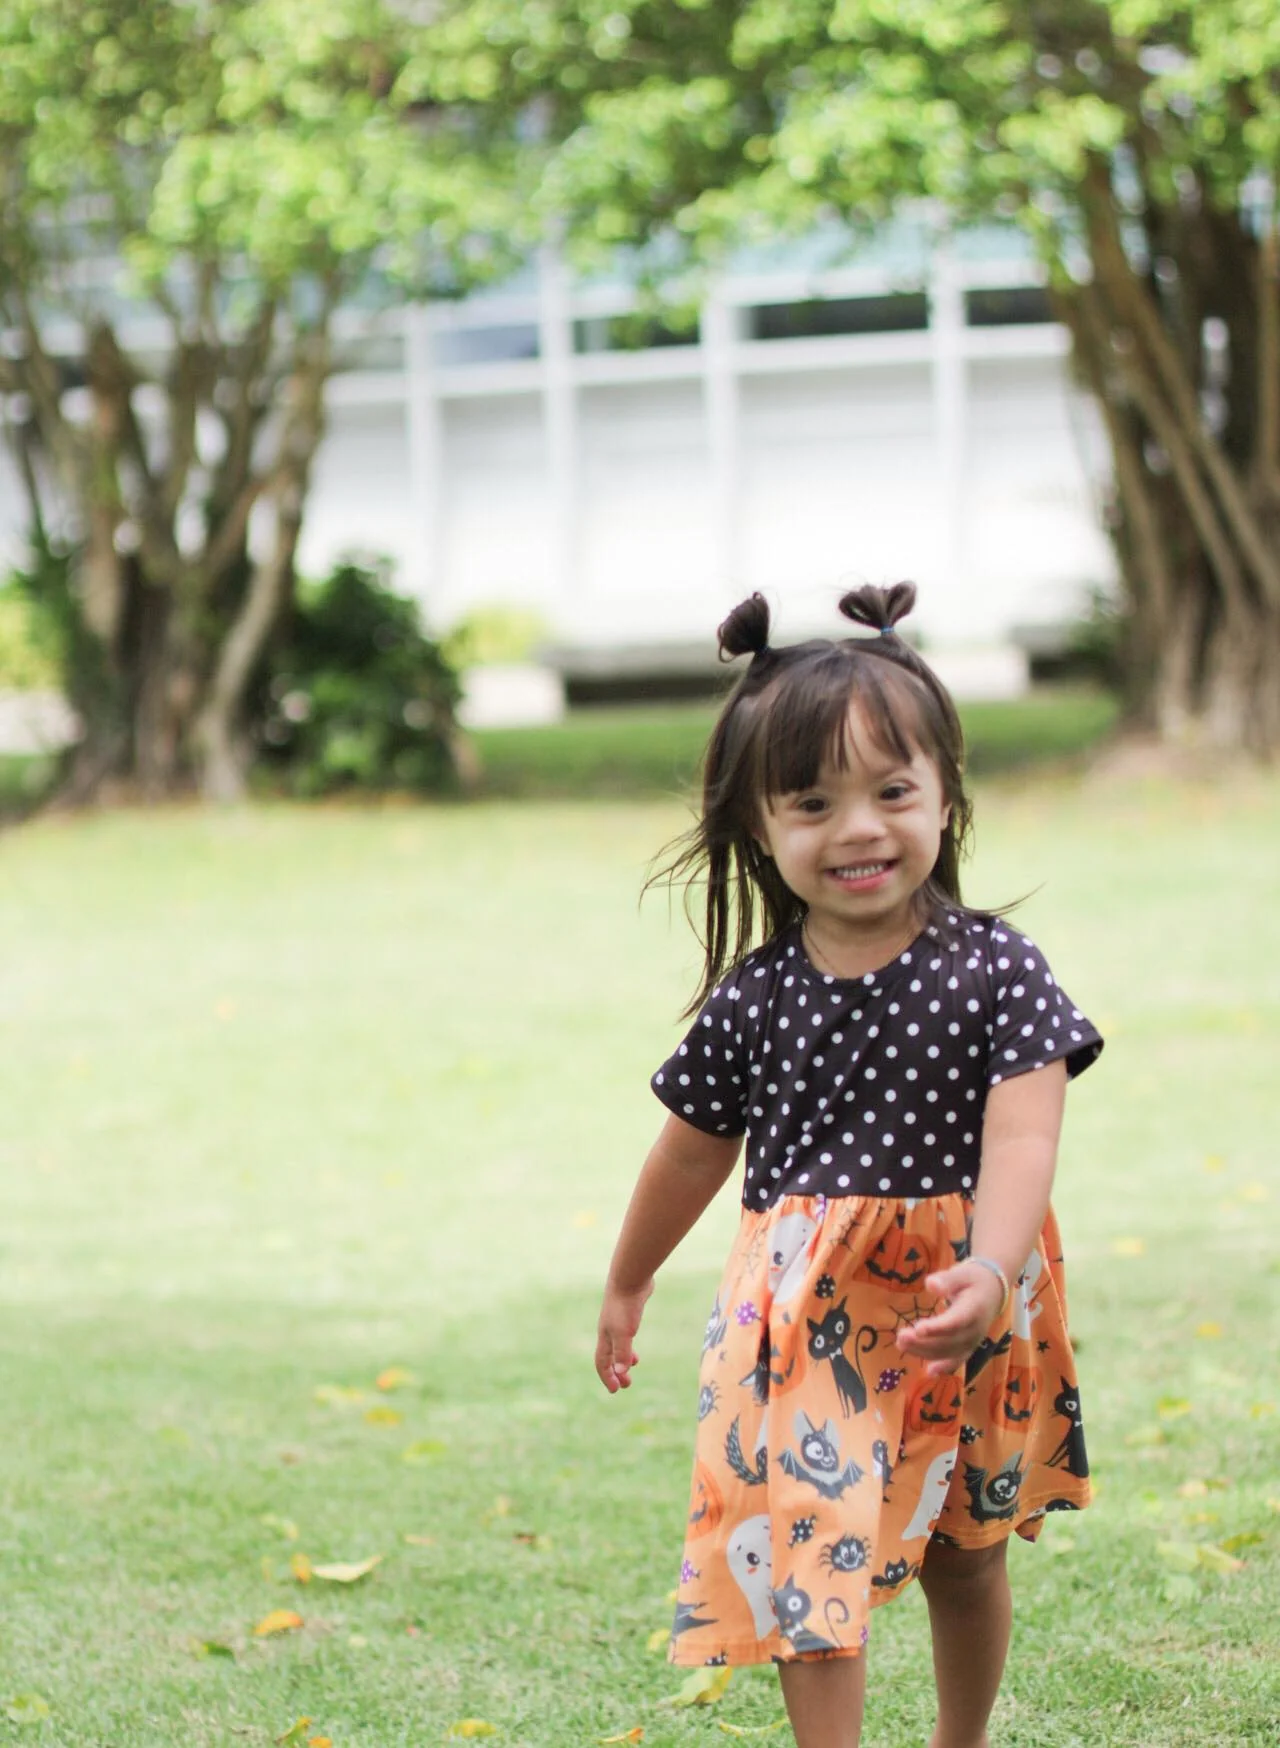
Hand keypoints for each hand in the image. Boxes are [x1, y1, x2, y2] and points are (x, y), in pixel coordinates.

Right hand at [595, 1277, 654, 1393]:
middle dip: (616, 1371)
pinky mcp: (628, 1312)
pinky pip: (625, 1332)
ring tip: (635, 1364)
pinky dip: (629, 1341)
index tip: (615, 1390)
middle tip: (626, 1385)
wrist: (630, 1278)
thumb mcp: (624, 1333)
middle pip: (609, 1355)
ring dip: (624, 1357)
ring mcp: (617, 1320)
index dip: (607, 1377)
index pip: (601, 1362)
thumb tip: (621, 1374)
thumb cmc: (625, 1306)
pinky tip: (635, 1336)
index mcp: (605, 1336)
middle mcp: (608, 1330)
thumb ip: (623, 1353)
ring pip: (618, 1344)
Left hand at [894, 1262, 1004, 1376]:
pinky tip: (929, 1372)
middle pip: (949, 1341)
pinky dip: (944, 1367)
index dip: (938, 1327)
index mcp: (974, 1309)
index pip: (955, 1322)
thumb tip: (930, 1284)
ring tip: (901, 1344)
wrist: (994, 1290)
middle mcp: (975, 1330)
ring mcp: (973, 1341)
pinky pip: (956, 1359)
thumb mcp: (962, 1273)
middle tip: (901, 1336)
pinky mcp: (969, 1346)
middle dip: (924, 1342)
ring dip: (925, 1351)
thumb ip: (947, 1279)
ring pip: (949, 1352)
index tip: (918, 1328)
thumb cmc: (974, 1279)